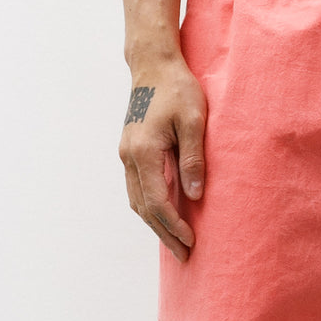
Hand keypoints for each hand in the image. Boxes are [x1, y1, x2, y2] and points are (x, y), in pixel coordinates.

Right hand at [119, 55, 207, 262]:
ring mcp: (126, 155)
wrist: (153, 64)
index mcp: (143, 152)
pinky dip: (150, 208)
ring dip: (155, 224)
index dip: (174, 226)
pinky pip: (137, 189)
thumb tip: (194, 196)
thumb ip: (193, 159)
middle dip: (164, 234)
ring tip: (175, 244)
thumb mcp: (194, 121)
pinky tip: (165, 218)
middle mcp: (129, 157)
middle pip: (144, 208)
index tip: (191, 241)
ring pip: (137, 201)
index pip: (157, 202)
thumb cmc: (178, 89)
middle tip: (184, 256)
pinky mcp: (130, 152)